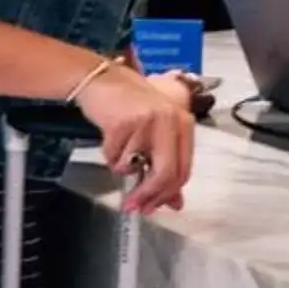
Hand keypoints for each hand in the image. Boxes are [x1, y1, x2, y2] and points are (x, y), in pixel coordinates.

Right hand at [74, 63, 198, 211]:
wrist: (104, 79)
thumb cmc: (131, 106)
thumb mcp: (156, 133)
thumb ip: (166, 166)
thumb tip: (174, 202)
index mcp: (184, 124)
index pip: (183, 170)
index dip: (167, 195)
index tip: (153, 208)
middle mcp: (171, 120)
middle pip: (166, 174)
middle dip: (147, 195)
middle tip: (132, 206)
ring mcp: (149, 121)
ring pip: (133, 166)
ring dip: (121, 165)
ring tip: (118, 145)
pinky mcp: (124, 122)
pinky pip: (114, 156)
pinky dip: (109, 154)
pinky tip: (110, 136)